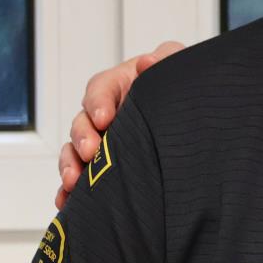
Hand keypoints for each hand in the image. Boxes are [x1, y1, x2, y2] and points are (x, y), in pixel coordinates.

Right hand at [55, 41, 183, 208]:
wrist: (194, 119)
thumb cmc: (181, 89)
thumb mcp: (177, 68)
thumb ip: (165, 60)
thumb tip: (147, 63)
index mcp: (119, 86)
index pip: (100, 89)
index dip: (98, 103)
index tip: (104, 118)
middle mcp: (104, 114)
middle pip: (82, 123)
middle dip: (82, 139)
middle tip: (90, 153)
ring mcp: (101, 141)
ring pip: (75, 152)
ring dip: (70, 166)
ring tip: (74, 182)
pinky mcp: (103, 165)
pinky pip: (82, 178)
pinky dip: (71, 191)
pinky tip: (67, 203)